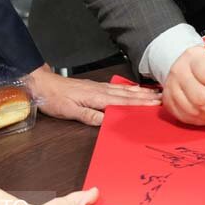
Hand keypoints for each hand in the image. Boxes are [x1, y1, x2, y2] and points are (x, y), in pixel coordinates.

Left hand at [28, 64, 160, 125]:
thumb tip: (106, 120)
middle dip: (146, 97)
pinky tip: (134, 89)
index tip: (155, 104)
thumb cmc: (54, 98)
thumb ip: (88, 115)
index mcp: (97, 97)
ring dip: (140, 92)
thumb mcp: (69, 111)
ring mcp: (98, 87)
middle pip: (127, 95)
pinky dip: (129, 88)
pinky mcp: (94, 87)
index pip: (123, 102)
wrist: (42, 84)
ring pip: (124, 90)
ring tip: (154, 93)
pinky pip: (117, 88)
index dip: (140, 103)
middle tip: (162, 98)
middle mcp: (100, 90)